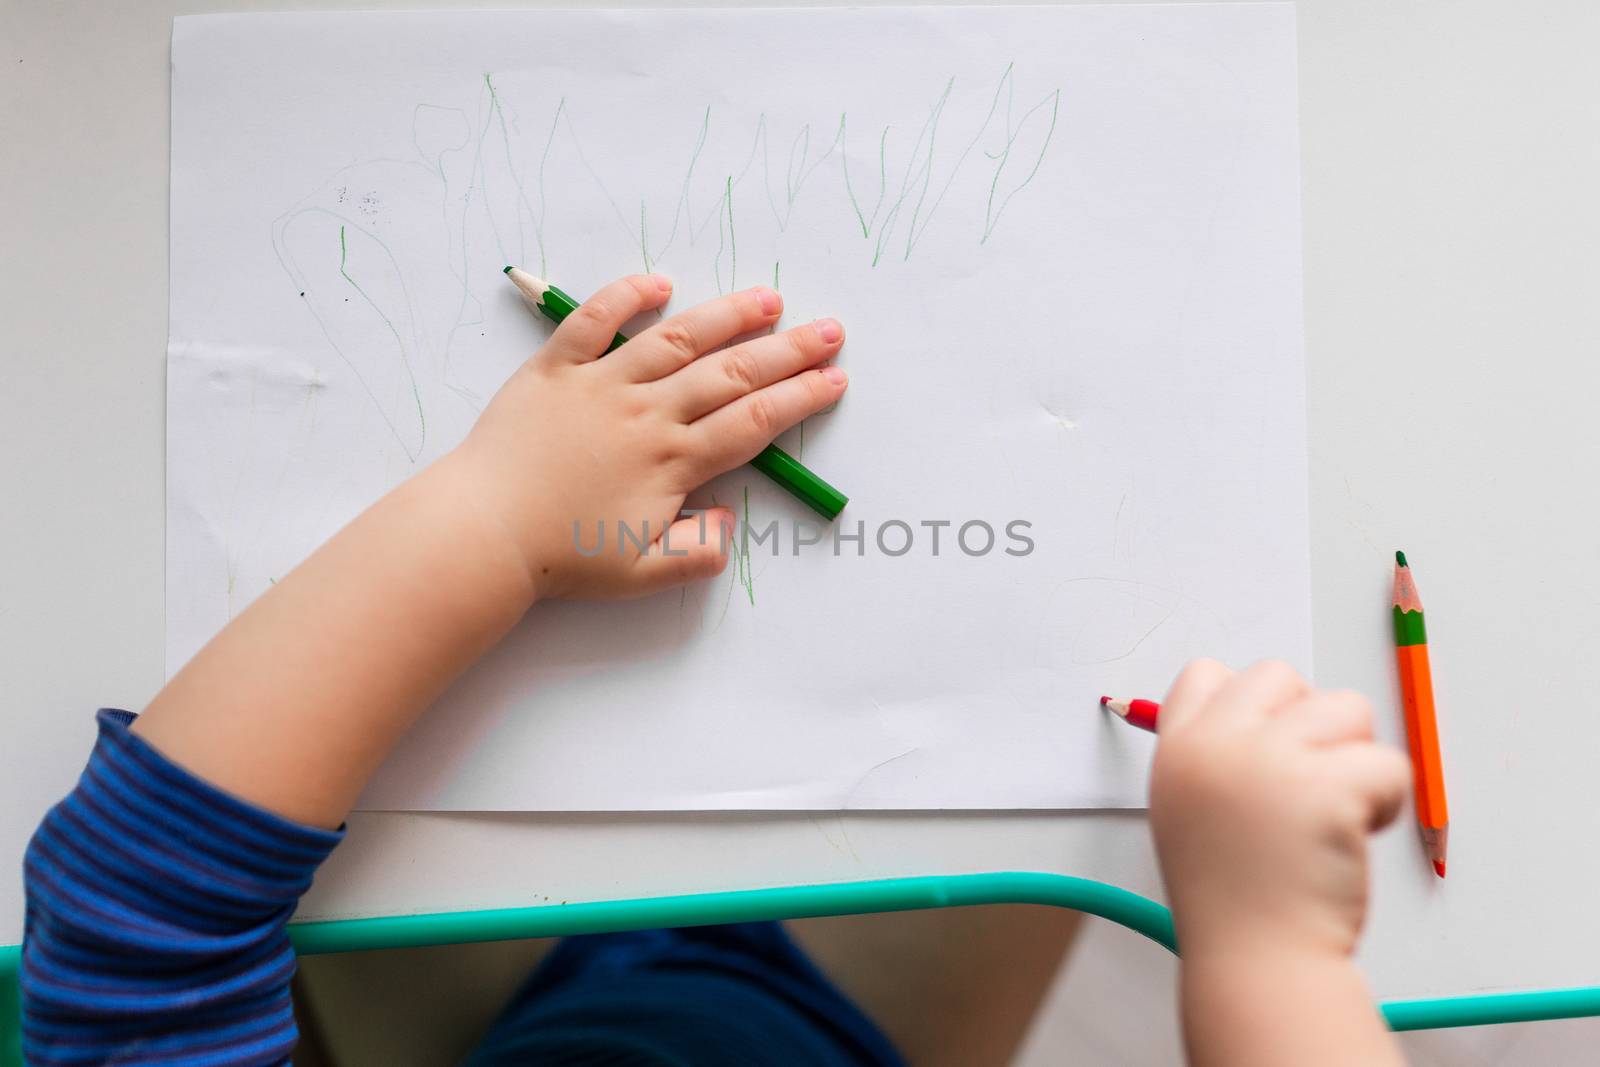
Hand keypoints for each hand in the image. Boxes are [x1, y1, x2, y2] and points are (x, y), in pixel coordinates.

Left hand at [455, 275, 846, 599]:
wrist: (483, 533)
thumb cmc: (561, 558)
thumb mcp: (641, 575)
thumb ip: (697, 553)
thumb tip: (727, 519)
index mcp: (672, 462)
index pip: (752, 423)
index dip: (799, 400)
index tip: (834, 380)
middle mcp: (646, 413)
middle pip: (731, 373)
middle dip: (787, 351)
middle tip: (829, 331)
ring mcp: (601, 384)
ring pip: (675, 339)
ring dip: (726, 316)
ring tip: (767, 299)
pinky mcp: (554, 369)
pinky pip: (593, 321)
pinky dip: (626, 296)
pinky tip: (659, 282)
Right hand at [1149, 660, 1409, 961]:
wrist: (1257, 962)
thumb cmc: (1233, 900)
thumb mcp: (1189, 813)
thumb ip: (1215, 759)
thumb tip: (1274, 717)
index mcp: (1178, 749)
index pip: (1208, 674)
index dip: (1251, 707)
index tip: (1267, 755)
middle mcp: (1216, 744)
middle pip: (1278, 675)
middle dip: (1309, 722)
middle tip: (1308, 784)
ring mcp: (1269, 760)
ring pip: (1346, 707)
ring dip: (1355, 756)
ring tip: (1335, 812)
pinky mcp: (1328, 787)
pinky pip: (1389, 762)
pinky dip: (1387, 800)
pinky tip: (1356, 838)